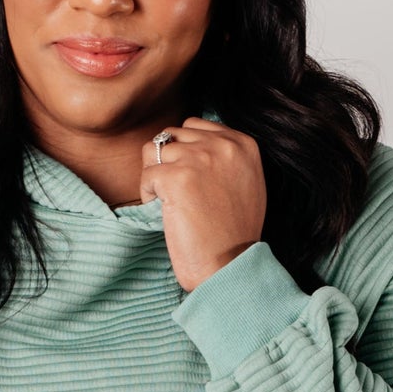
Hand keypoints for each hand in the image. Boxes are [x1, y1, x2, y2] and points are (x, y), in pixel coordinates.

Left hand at [138, 118, 265, 292]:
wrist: (229, 265)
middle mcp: (223, 145)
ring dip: (154, 175)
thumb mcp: (245, 183)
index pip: (194, 125)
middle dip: (166, 161)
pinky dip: (147, 193)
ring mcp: (199, 159)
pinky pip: (146, 174)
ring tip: (167, 201)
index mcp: (243, 143)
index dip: (182, 151)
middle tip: (173, 191)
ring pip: (154, 150)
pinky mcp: (177, 177)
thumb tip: (194, 143)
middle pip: (172, 135)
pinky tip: (162, 210)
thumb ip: (225, 157)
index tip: (186, 178)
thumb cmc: (235, 233)